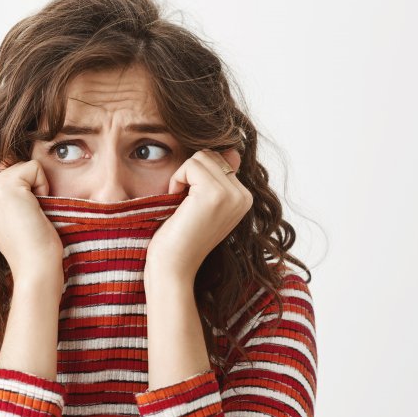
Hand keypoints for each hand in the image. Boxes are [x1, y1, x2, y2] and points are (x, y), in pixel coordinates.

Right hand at [0, 159, 63, 284]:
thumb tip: (6, 159)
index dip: (24, 194)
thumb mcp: (12, 212)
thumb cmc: (30, 244)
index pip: (9, 173)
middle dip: (30, 190)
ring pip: (26, 167)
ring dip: (37, 190)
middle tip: (26, 219)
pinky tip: (35, 211)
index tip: (19, 220)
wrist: (34, 266)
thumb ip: (7, 188)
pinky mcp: (6, 186)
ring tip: (29, 216)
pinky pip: (35, 167)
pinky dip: (43, 187)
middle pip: (17, 167)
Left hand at [146, 149, 251, 280]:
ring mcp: (232, 195)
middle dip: (189, 174)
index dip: (196, 177)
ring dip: (182, 177)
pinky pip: (190, 164)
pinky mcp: (215, 194)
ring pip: (200, 157)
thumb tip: (232, 149)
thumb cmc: (180, 238)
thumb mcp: (202, 204)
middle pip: (210, 155)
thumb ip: (218, 177)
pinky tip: (178, 205)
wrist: (173, 268)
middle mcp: (244, 196)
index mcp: (244, 198)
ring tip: (183, 206)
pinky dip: (177, 180)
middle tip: (185, 206)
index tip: (192, 206)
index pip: (218, 160)